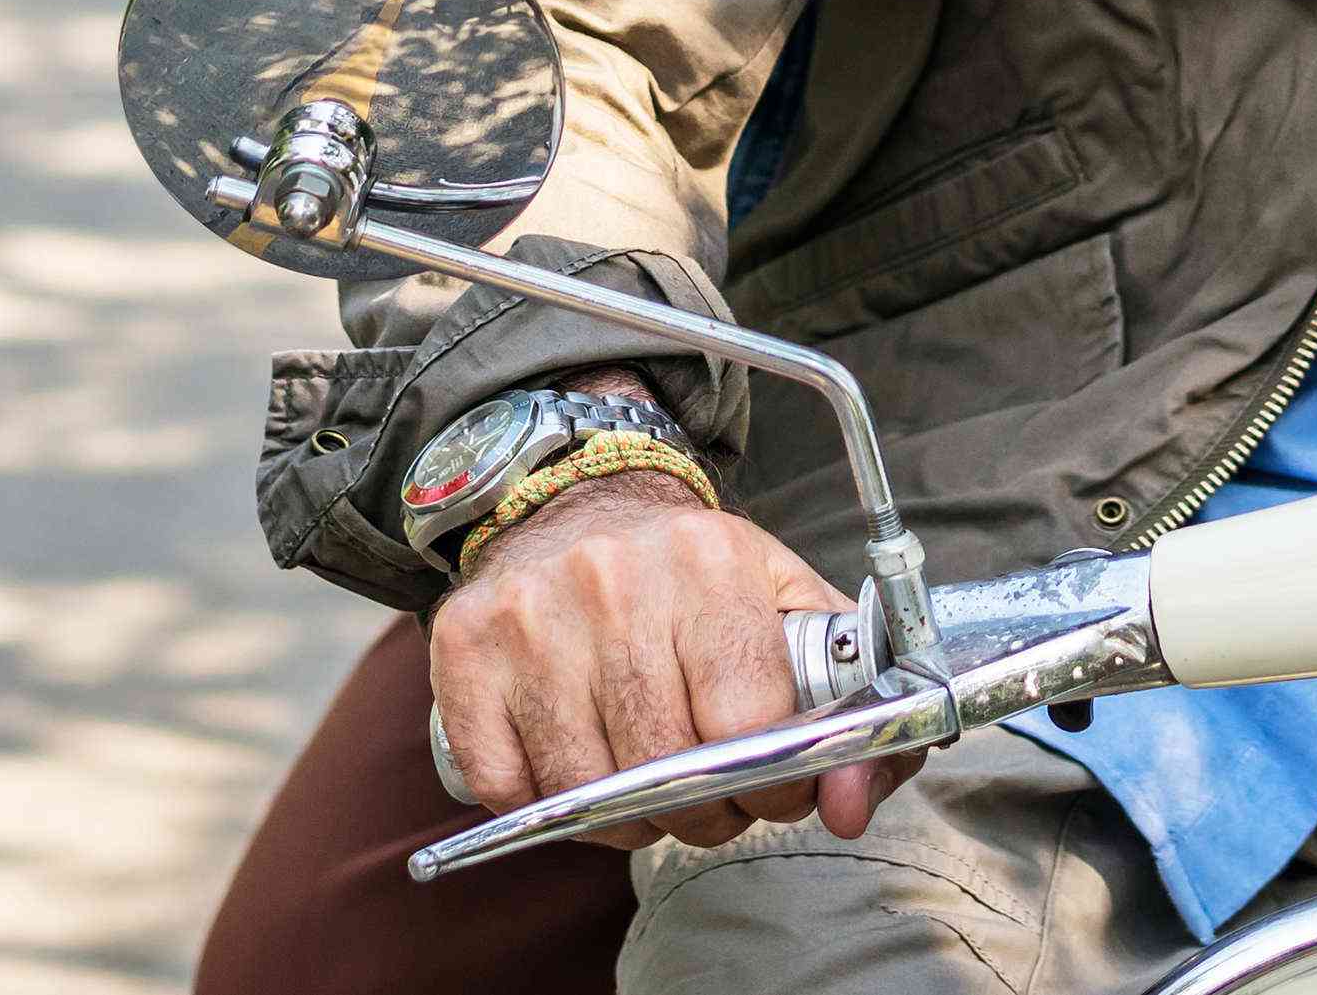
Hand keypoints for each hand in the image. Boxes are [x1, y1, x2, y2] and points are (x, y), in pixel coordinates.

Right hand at [427, 473, 918, 849]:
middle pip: (665, 770)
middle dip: (702, 808)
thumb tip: (848, 808)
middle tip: (710, 791)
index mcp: (708, 561)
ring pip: (586, 792)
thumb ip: (853, 716)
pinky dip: (546, 802)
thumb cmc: (696, 578)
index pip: (748, 725)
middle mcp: (611, 580)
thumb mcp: (792, 613)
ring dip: (626, 817)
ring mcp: (528, 617)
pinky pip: (509, 787)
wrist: (578, 500)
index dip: (772, 781)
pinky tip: (577, 760)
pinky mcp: (464, 650)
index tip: (774, 782)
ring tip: (646, 780)